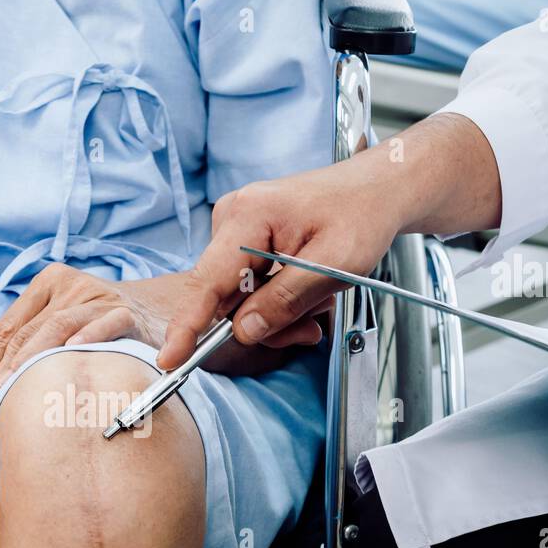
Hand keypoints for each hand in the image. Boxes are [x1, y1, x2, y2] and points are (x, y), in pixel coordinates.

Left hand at [0, 262, 169, 418]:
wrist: (156, 315)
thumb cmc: (98, 330)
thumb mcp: (59, 329)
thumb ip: (22, 349)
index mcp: (47, 285)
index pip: (7, 329)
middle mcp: (70, 286)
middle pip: (26, 332)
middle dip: (2, 373)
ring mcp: (98, 297)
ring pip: (56, 328)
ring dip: (30, 363)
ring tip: (12, 390)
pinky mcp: (126, 312)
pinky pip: (103, 327)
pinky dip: (86, 341)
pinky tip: (68, 361)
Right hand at [158, 113, 502, 369]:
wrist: (377, 189)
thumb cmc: (361, 215)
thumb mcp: (334, 266)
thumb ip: (285, 301)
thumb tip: (243, 331)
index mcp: (248, 216)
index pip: (207, 283)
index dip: (188, 326)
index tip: (170, 358)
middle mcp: (232, 219)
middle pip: (227, 298)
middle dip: (266, 321)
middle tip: (311, 325)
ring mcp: (236, 230)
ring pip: (240, 299)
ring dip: (279, 311)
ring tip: (319, 296)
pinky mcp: (245, 241)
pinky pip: (249, 288)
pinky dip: (278, 299)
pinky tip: (306, 288)